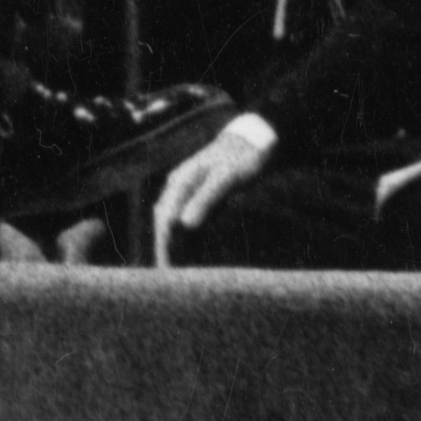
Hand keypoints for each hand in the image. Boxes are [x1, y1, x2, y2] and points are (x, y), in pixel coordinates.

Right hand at [146, 109, 281, 265]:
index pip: (164, 219)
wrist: (257, 140)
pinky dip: (190, 241)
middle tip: (169, 280)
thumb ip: (205, 200)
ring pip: (177, 226)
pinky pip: (192, 224)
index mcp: (181, 182)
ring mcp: (191, 193)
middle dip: (165, 250)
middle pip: (166, 224)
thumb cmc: (243, 157)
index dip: (163, 245)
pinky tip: (195, 258)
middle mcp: (180, 187)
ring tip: (180, 275)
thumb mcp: (226, 178)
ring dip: (177, 247)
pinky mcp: (204, 199)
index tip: (166, 269)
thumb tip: (184, 225)